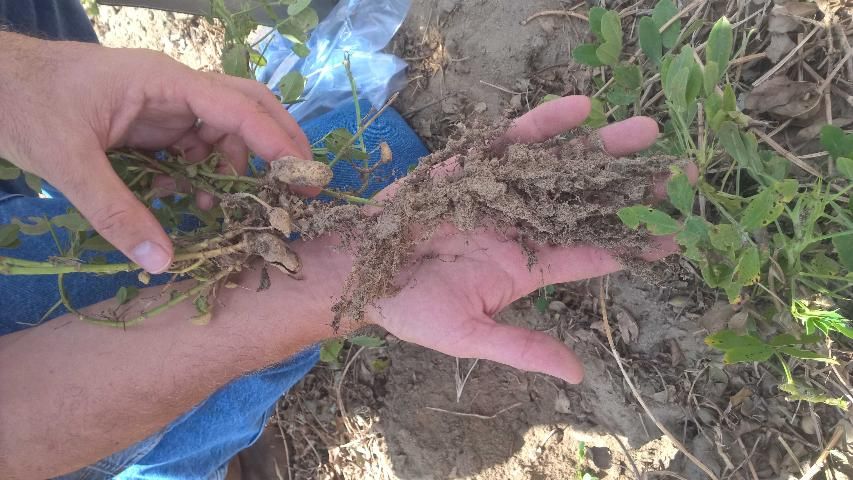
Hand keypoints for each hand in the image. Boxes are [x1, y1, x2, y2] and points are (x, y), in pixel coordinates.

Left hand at [0, 32, 310, 272]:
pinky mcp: (152, 123)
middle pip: (246, 106)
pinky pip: (194, 147)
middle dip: (277, 144)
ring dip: (236, 168)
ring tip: (236, 210)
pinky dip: (204, 176)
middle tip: (301, 186)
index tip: (305, 177)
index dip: (276, 142)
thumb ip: (116, 212)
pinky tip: (195, 203)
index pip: (237, 107)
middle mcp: (175, 89)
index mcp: (164, 82)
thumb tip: (163, 262)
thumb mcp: (67, 161)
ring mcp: (164, 105)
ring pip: (223, 131)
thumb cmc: (24, 104)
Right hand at [361, 96, 679, 382]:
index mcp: (526, 265)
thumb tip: (577, 375)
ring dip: (601, 149)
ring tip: (646, 132)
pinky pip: (513, 141)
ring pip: (558, 166)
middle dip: (630, 188)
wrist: (359, 269)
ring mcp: (499, 192)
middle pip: (586, 202)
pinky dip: (544, 125)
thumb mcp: (467, 334)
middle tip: (681, 173)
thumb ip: (521, 347)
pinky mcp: (471, 164)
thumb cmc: (409, 308)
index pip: (591, 254)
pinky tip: (580, 109)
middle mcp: (521, 224)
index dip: (633, 246)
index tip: (679, 236)